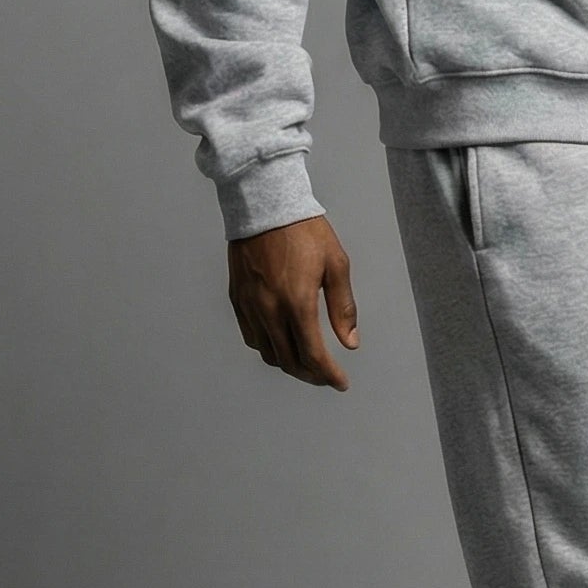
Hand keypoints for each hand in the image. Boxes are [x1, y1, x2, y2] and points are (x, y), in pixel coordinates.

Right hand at [227, 214, 359, 388]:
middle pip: (289, 361)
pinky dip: (268, 348)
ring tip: (306, 361)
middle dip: (311, 375)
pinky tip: (281, 342)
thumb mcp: (336, 264)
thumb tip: (350, 341)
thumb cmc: (303, 230)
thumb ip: (343, 307)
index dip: (329, 375)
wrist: (265, 205)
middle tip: (326, 374)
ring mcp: (250, 306)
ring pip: (268, 354)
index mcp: (297, 302)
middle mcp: (270, 309)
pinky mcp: (237, 299)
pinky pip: (251, 337)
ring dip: (289, 364)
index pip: (313, 355)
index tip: (341, 382)